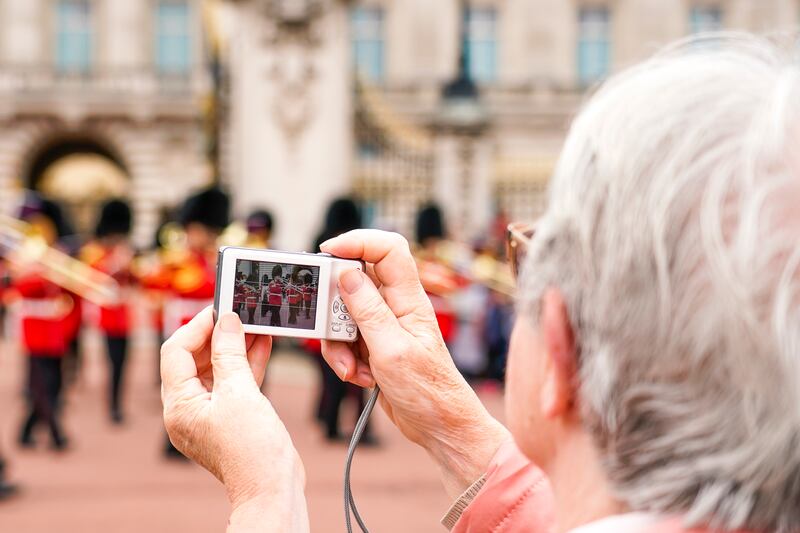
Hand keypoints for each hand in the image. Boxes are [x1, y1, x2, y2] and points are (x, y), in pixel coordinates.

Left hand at [160, 307, 307, 531]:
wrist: (273, 488)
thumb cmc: (252, 451)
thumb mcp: (240, 393)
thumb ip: (229, 353)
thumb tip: (226, 321)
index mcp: (178, 405)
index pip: (175, 352)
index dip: (197, 326)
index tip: (220, 309)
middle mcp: (187, 410)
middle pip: (193, 358)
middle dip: (217, 335)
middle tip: (238, 313)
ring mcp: (209, 415)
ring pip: (216, 369)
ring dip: (234, 346)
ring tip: (254, 323)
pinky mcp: (230, 417)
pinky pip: (232, 383)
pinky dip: (245, 363)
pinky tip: (262, 344)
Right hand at [320, 230, 509, 497]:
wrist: (438, 427)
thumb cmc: (428, 391)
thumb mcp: (391, 350)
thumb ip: (367, 310)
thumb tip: (346, 274)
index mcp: (408, 300)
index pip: (388, 249)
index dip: (358, 241)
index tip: (328, 252)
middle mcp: (396, 307)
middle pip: (354, 283)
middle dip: (336, 309)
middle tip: (335, 331)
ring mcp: (384, 326)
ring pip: (343, 315)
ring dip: (339, 343)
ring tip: (353, 368)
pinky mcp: (374, 346)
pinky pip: (345, 340)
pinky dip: (344, 359)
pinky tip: (361, 377)